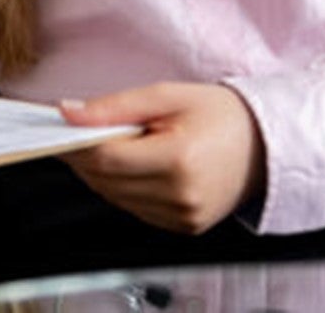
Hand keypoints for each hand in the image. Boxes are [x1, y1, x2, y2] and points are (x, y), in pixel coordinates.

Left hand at [59, 81, 266, 233]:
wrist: (266, 145)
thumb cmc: (221, 114)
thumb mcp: (167, 95)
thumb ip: (115, 107)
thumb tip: (69, 113)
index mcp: (179, 160)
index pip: (107, 158)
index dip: (76, 143)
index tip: (58, 127)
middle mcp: (181, 196)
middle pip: (107, 181)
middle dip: (85, 156)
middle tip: (76, 130)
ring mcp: (183, 218)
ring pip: (116, 198)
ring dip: (103, 173)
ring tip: (111, 143)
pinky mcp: (183, 228)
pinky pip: (135, 208)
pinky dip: (124, 187)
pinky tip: (133, 164)